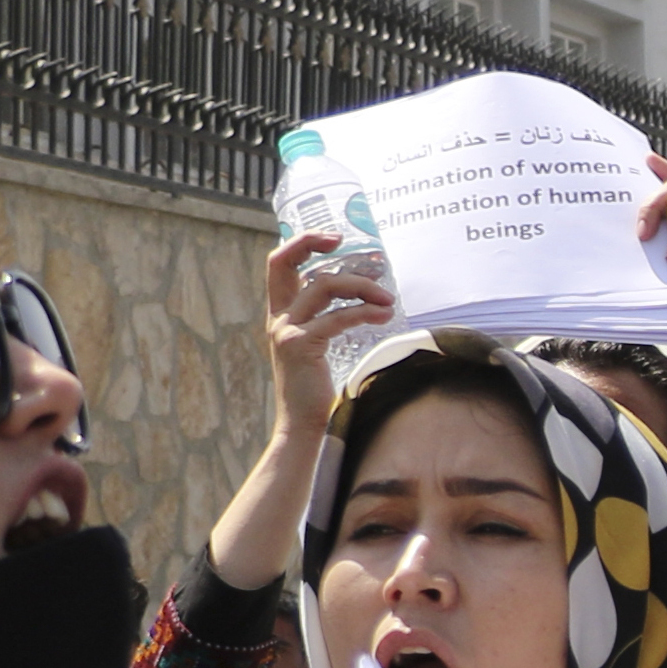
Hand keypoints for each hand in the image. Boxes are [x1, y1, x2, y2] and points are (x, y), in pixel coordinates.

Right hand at [261, 229, 392, 427]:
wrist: (307, 428)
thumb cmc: (320, 392)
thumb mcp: (320, 349)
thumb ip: (329, 322)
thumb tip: (368, 298)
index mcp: (281, 315)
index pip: (279, 265)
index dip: (302, 244)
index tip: (335, 239)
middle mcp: (278, 318)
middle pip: (284, 262)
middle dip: (313, 242)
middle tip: (355, 246)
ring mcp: (285, 330)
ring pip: (323, 285)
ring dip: (361, 287)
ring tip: (388, 300)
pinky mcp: (300, 345)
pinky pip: (337, 317)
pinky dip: (364, 312)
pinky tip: (384, 316)